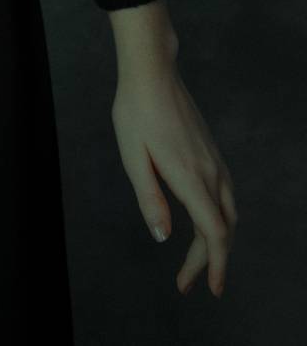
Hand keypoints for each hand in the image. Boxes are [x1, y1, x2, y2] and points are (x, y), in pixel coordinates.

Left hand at [110, 63, 237, 298]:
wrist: (153, 71)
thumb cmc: (135, 111)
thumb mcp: (132, 156)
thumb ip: (149, 198)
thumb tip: (162, 236)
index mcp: (189, 176)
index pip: (214, 232)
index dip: (212, 264)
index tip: (208, 288)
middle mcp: (209, 170)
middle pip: (223, 228)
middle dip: (210, 260)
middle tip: (189, 283)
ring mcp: (213, 159)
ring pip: (228, 212)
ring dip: (216, 240)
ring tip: (197, 259)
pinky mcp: (210, 150)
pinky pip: (224, 193)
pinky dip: (219, 218)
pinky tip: (204, 222)